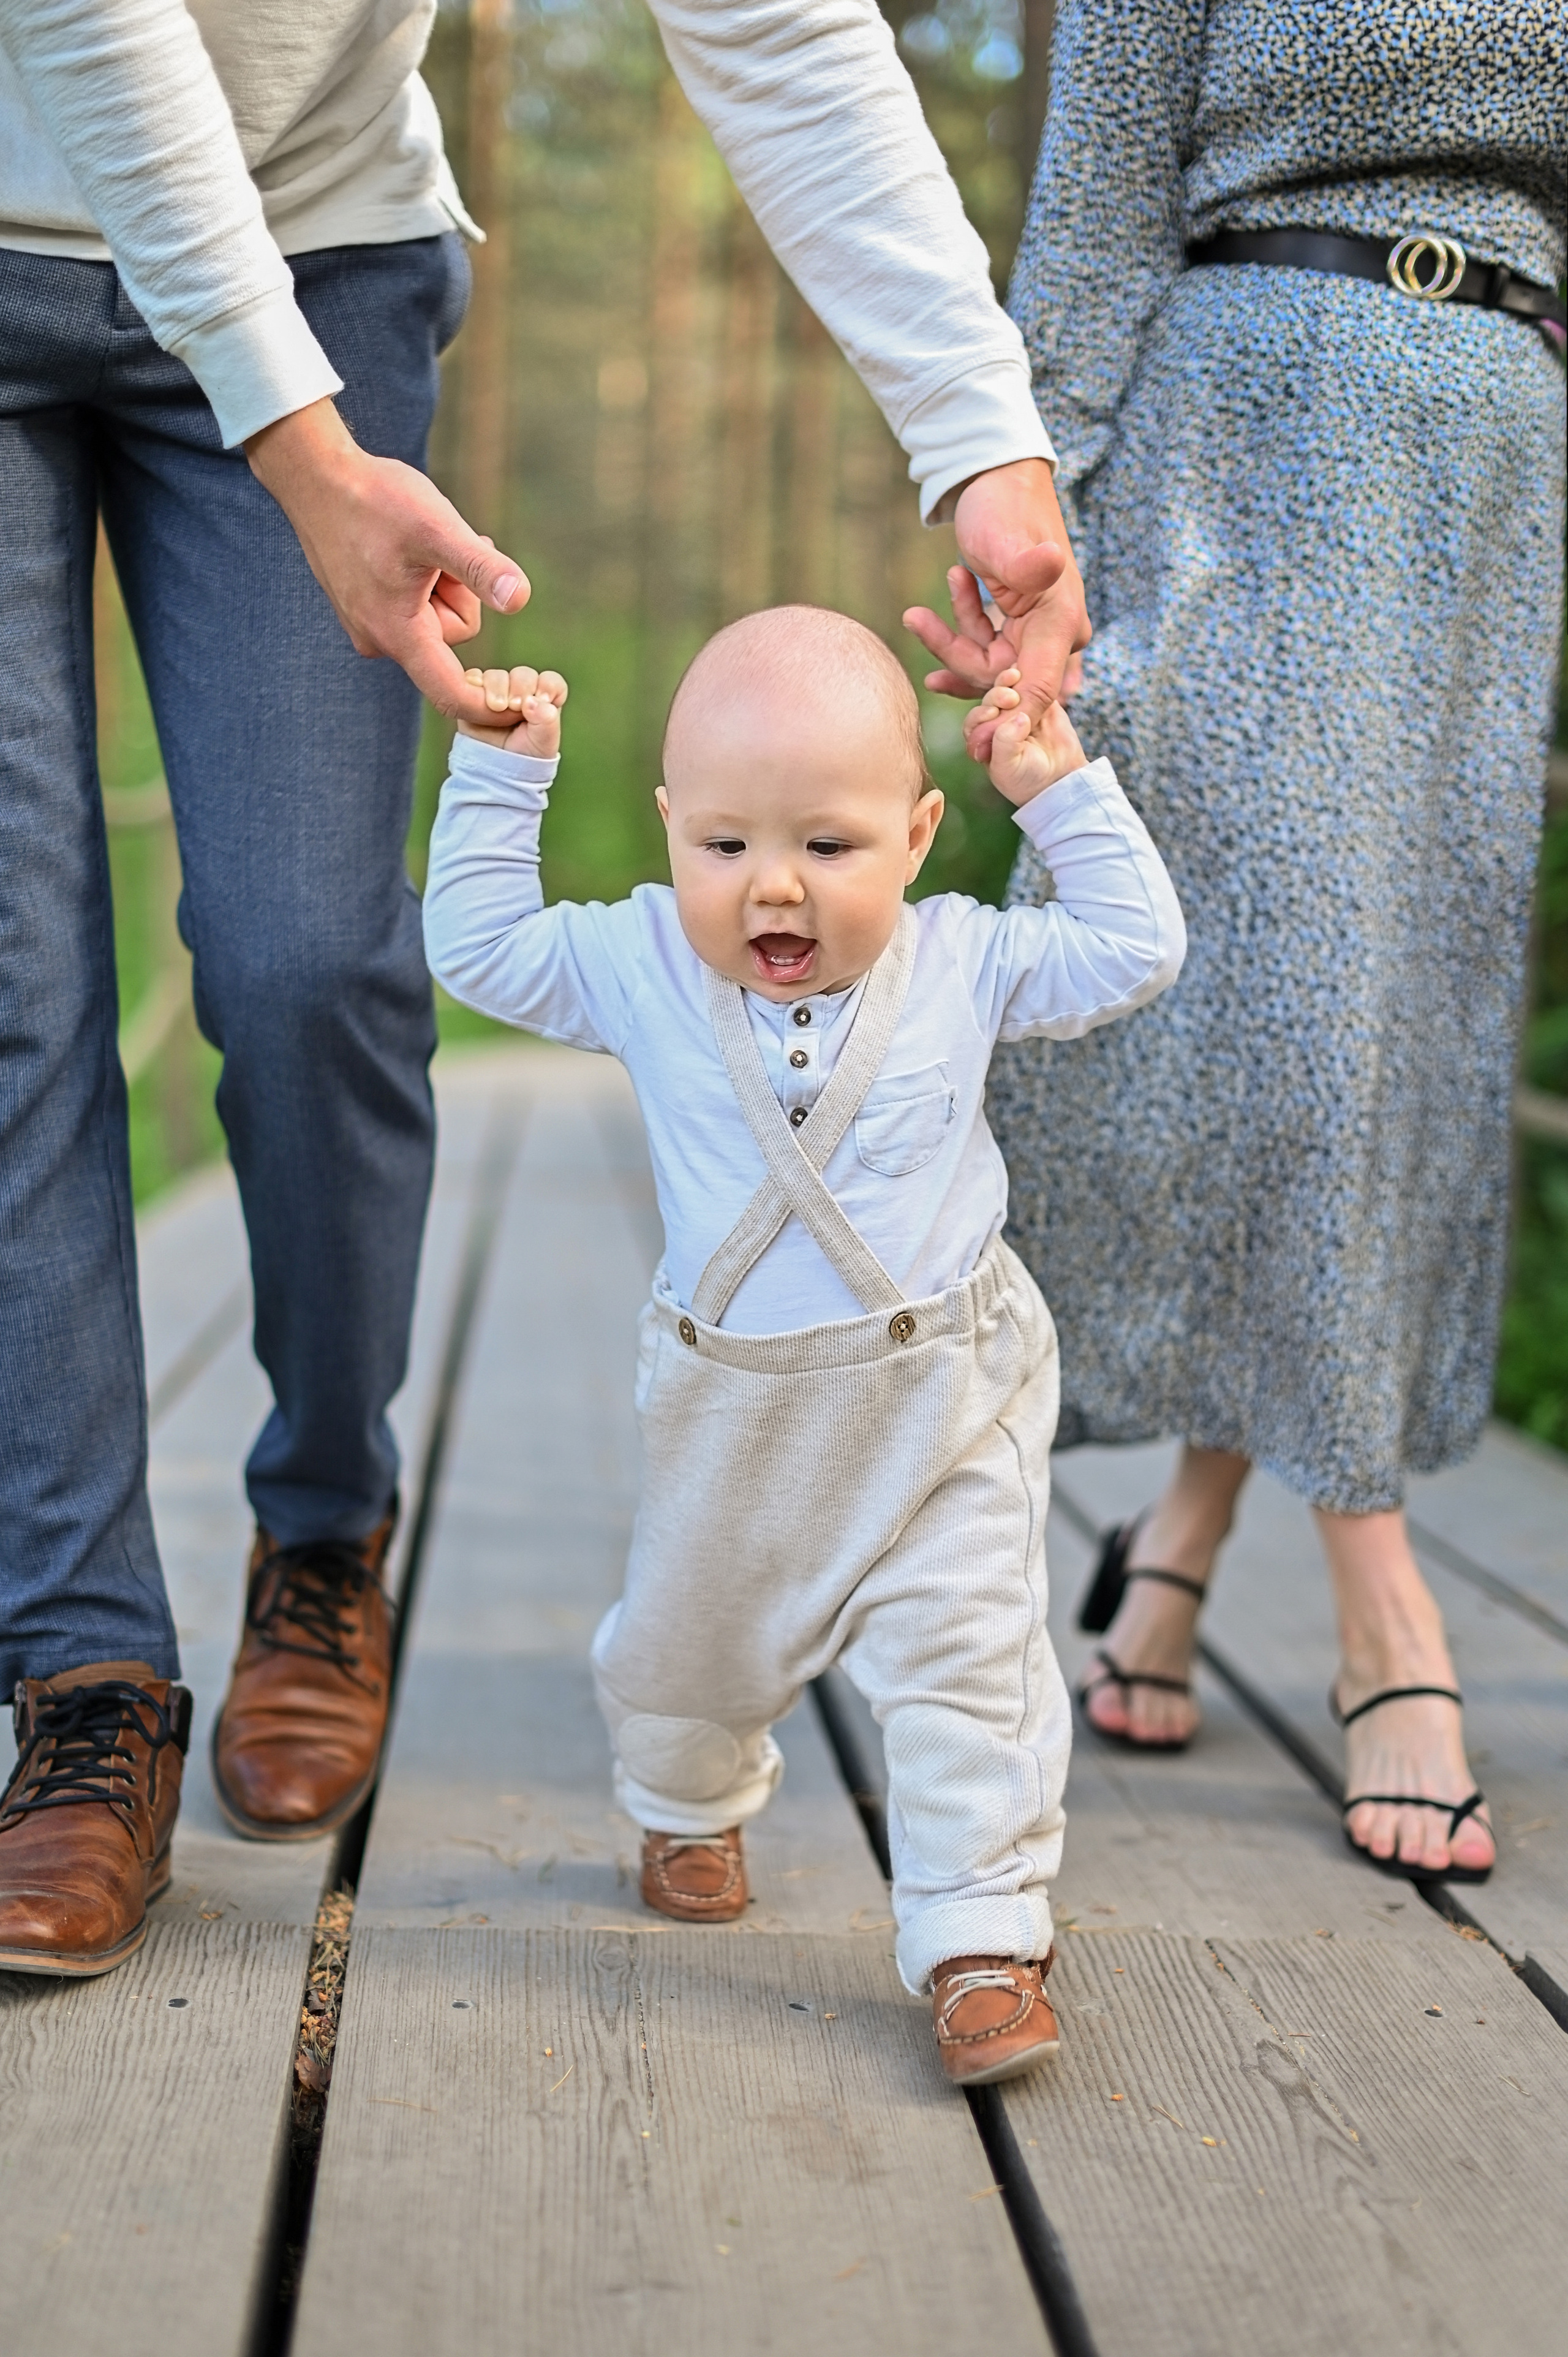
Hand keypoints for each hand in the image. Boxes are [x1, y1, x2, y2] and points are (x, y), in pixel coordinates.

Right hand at [245, 398, 529, 725]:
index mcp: (398, 634)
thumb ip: (479, 568)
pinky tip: (414, 542)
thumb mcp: (437, 528)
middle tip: (440, 548)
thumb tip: (521, 600)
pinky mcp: (367, 607)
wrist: (317, 476)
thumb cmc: (374, 499)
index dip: (491, 707)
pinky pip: (417, 601)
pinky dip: (428, 574)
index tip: (525, 706)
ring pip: (438, 612)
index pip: (452, 693)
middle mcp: (380, 640)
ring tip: (421, 540)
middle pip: (455, 631)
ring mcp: (370, 624)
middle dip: (461, 588)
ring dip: (445, 576)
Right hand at [457, 665, 567, 756]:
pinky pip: (473, 678)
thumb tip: (533, 701)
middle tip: (516, 706)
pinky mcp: (474, 693)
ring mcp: (497, 691)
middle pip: (523, 675)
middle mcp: (521, 691)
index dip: (547, 685)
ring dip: (497, 686)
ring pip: (497, 676)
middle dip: (521, 686)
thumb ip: (547, 722)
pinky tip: (477, 698)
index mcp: (543, 700)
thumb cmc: (525, 756)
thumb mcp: (543, 743)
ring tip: (497, 706)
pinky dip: (475, 683)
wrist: (495, 770)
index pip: (550, 681)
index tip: (543, 698)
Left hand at [904, 456, 1089, 759]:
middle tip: (924, 669)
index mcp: (1059, 621)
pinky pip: (986, 651)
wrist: (998, 479)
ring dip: (951, 648)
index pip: (1036, 690)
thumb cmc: (1002, 506)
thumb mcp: (1004, 535)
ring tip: (916, 616)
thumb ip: (1025, 562)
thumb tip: (1047, 564)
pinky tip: (925, 620)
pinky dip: (957, 641)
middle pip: (1007, 684)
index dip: (1008, 720)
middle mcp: (1055, 632)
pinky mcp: (1017, 623)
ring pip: (990, 667)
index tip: (977, 747)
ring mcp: (1037, 629)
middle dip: (964, 680)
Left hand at [964, 667, 1085, 807]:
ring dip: (1007, 680)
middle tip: (1011, 697)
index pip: (975, 720)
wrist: (1061, 778)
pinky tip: (1030, 668)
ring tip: (1015, 676)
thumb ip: (1006, 743)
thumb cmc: (1028, 779)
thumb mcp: (1009, 767)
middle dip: (996, 695)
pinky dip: (1029, 674)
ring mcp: (1019, 709)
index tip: (993, 712)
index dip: (981, 713)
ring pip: (1008, 687)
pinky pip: (1032, 682)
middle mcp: (998, 722)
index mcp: (984, 739)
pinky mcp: (1040, 700)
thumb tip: (1019, 717)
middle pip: (990, 700)